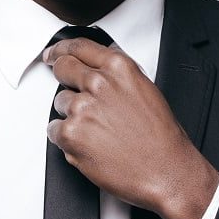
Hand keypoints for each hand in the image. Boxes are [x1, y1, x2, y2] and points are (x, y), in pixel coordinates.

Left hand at [43, 37, 218, 218]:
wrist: (166, 172)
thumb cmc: (160, 137)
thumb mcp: (144, 90)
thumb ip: (116, 75)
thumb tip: (95, 69)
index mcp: (118, 69)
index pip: (78, 46)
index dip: (61, 49)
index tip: (53, 54)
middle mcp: (98, 84)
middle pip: (62, 68)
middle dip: (62, 77)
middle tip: (70, 91)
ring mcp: (82, 108)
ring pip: (59, 102)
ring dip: (70, 114)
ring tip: (96, 130)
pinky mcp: (70, 133)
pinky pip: (54, 129)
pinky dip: (66, 138)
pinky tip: (88, 144)